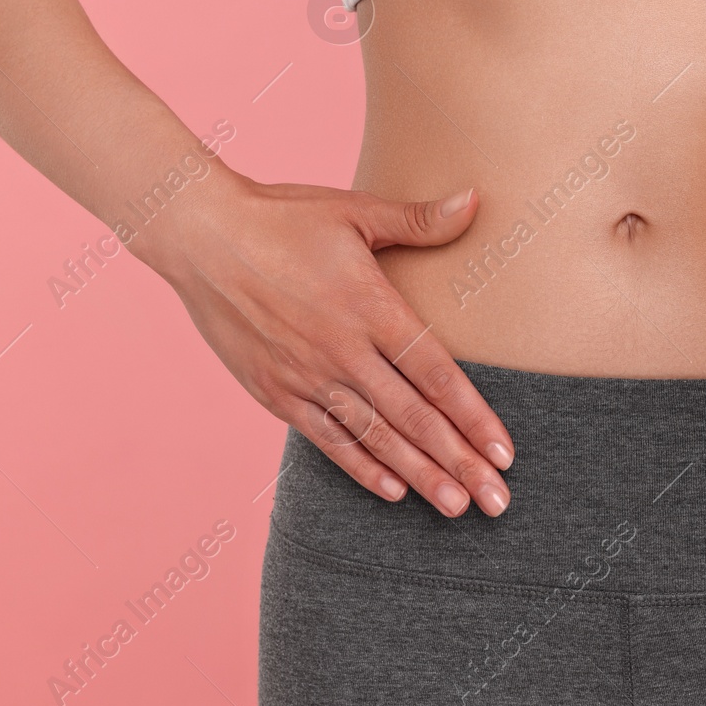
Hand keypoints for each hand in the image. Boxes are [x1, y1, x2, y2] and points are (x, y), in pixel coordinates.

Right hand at [144, 177, 514, 516]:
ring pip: (375, 437)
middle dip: (460, 463)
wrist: (200, 235)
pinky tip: (393, 491)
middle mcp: (343, 349)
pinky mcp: (274, 391)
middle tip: (497, 501)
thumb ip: (419, 220)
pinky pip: (327, 439)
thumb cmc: (284, 217)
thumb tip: (476, 199)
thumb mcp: (355, 210)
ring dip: (419, 476)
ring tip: (456, 506)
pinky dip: (361, 467)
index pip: (437, 374)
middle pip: (414, 418)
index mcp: (371, 306)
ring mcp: (307, 375)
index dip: (475, 417)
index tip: (506, 452)